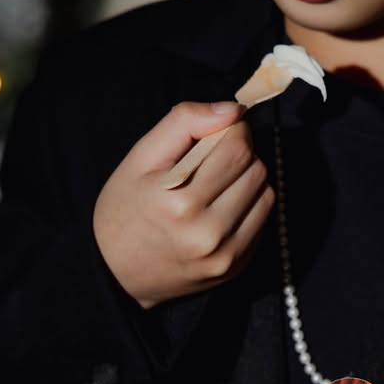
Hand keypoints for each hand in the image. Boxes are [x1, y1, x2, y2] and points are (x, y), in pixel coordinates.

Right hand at [93, 101, 275, 307]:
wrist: (117, 273)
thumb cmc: (125, 210)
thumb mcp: (140, 158)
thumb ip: (184, 123)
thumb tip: (233, 110)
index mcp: (181, 201)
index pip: (237, 147)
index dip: (232, 130)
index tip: (216, 132)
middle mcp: (209, 233)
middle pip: (256, 169)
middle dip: (240, 155)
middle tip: (211, 160)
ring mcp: (226, 255)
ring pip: (266, 194)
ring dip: (247, 180)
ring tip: (216, 184)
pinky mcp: (237, 267)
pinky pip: (263, 221)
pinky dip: (248, 206)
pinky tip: (220, 209)